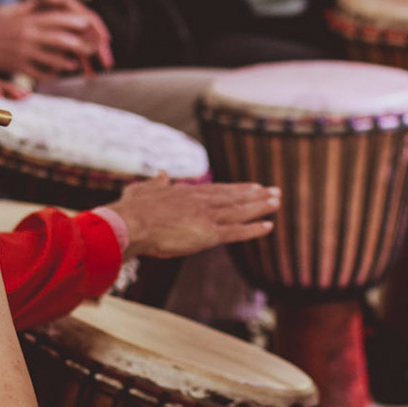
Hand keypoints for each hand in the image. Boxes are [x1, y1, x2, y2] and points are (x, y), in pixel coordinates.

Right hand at [0, 1, 105, 79]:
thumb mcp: (9, 8)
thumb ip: (30, 7)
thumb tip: (50, 0)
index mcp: (27, 19)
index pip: (58, 19)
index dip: (76, 21)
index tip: (88, 23)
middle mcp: (28, 35)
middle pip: (61, 40)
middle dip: (80, 44)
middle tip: (92, 47)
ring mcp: (23, 52)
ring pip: (53, 59)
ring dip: (68, 61)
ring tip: (75, 62)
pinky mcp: (17, 66)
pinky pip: (39, 73)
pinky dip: (50, 74)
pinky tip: (56, 73)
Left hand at [25, 0, 115, 70]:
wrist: (35, 1)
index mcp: (74, 10)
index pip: (91, 20)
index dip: (99, 30)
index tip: (105, 40)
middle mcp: (77, 22)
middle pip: (92, 37)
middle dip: (100, 51)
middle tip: (107, 64)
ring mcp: (72, 32)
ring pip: (84, 48)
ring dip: (89, 61)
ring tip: (93, 76)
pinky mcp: (66, 40)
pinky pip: (75, 53)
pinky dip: (78, 63)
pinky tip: (81, 74)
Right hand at [107, 175, 279, 258]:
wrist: (130, 224)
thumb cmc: (132, 209)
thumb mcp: (143, 189)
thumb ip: (156, 182)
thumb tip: (161, 172)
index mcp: (186, 192)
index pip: (218, 190)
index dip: (237, 189)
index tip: (253, 186)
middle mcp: (201, 201)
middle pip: (234, 197)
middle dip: (256, 194)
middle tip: (275, 190)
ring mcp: (206, 217)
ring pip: (240, 211)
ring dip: (261, 206)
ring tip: (278, 202)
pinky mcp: (208, 234)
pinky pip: (236, 232)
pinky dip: (254, 229)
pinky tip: (269, 226)